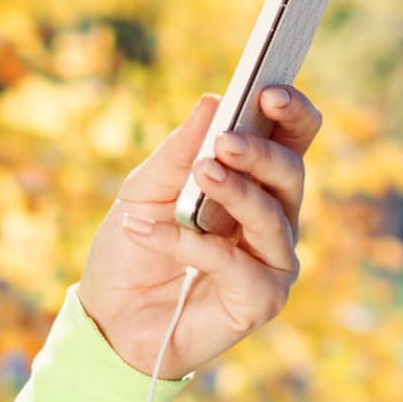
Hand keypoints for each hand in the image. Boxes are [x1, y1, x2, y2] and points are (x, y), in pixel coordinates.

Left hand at [75, 86, 322, 379]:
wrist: (109, 312)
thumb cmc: (135, 242)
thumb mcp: (146, 186)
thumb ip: (181, 150)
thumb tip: (213, 101)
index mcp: (254, 181)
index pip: (292, 139)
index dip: (291, 112)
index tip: (267, 89)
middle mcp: (274, 219)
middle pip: (292, 174)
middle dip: (261, 152)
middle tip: (225, 141)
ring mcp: (271, 262)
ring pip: (273, 218)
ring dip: (237, 192)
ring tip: (202, 174)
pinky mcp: (259, 302)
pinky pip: (235, 266)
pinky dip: (190, 244)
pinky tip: (147, 230)